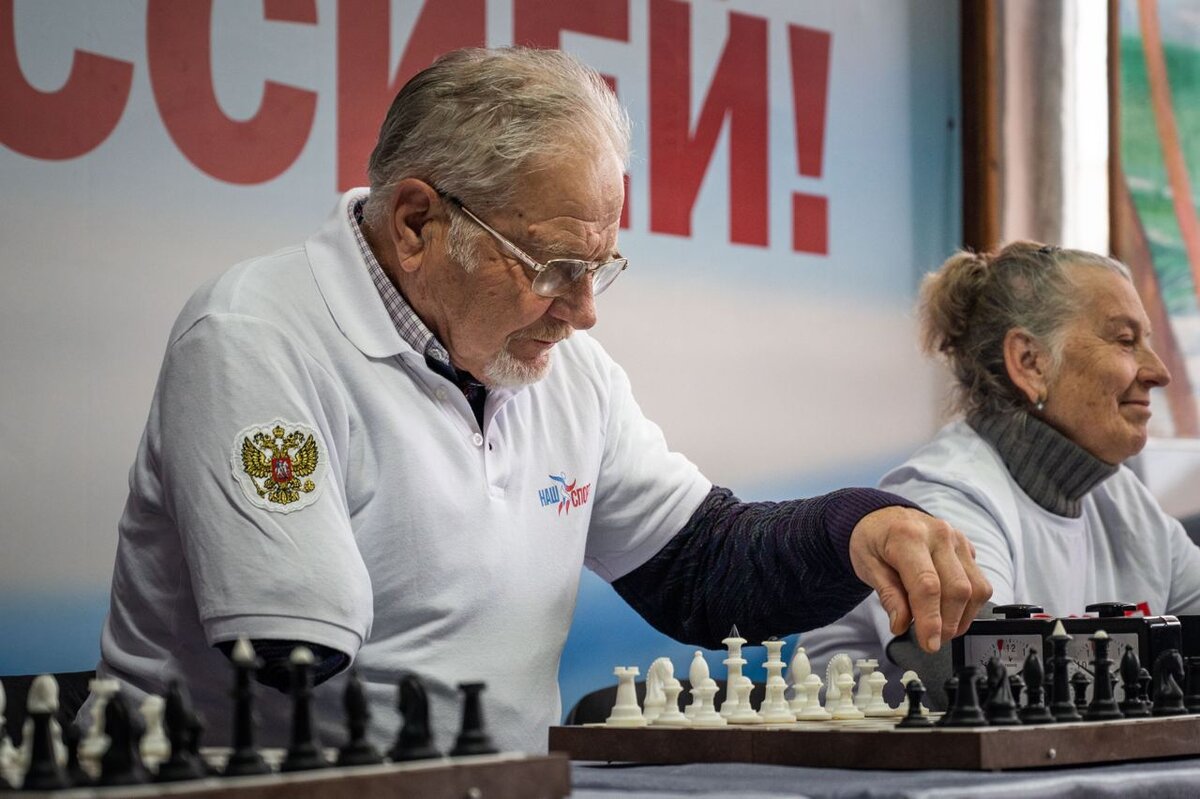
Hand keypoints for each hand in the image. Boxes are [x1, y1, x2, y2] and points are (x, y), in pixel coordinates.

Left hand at [847, 506, 990, 652]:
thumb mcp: (867, 566)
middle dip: (947, 624)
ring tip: (942, 628)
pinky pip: (979, 582)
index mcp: (907, 537)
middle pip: (957, 589)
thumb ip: (887, 595)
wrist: (882, 517)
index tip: (929, 643)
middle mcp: (938, 535)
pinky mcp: (967, 547)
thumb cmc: (872, 540)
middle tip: (932, 641)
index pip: (927, 585)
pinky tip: (950, 610)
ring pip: (975, 588)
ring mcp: (957, 540)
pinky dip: (969, 605)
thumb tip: (901, 624)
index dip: (931, 620)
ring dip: (962, 618)